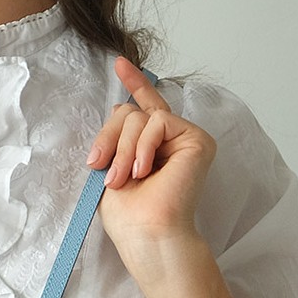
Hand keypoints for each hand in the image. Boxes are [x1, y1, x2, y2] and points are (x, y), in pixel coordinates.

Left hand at [88, 57, 217, 251]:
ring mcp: (185, 139)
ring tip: (124, 178)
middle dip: (109, 138)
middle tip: (101, 167)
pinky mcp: (197, 139)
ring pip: (141, 116)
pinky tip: (144, 170)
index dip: (133, 84)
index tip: (119, 63)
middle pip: (130, 112)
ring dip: (124, 148)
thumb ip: (117, 138)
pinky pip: (158, 120)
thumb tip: (116, 108)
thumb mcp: (110, 167)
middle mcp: (171, 140)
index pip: (143, 109)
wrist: (146, 234)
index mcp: (152, 149)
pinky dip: (144, 145)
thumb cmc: (129, 215)